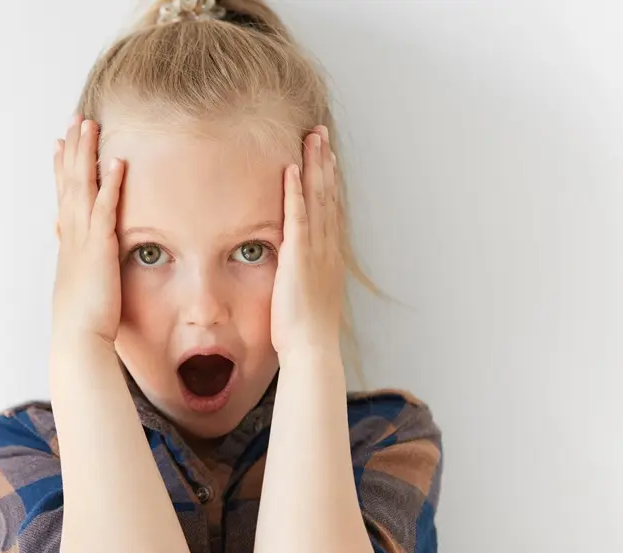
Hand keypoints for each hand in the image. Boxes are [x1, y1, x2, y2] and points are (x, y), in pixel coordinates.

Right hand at [51, 114, 125, 347]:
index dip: (62, 169)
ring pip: (83, 188)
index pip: (64, 197)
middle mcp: (71, 237)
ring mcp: (83, 240)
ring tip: (90, 125)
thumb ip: (79, 269)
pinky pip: (105, 209)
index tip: (61, 144)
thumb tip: (77, 262)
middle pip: (70, 183)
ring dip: (87, 155)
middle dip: (72, 149)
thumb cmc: (82, 322)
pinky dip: (110, 184)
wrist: (77, 340)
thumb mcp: (78, 288)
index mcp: (67, 244)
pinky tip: (117, 161)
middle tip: (75, 119)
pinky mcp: (100, 249)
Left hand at [270, 125, 344, 359]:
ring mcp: (315, 251)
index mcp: (330, 256)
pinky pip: (297, 218)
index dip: (329, 180)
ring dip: (314, 166)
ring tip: (312, 139)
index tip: (326, 156)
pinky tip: (292, 170)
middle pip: (328, 195)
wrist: (312, 349)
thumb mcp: (310, 296)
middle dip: (324, 162)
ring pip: (317, 199)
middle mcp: (327, 248)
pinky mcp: (298, 257)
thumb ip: (306, 276)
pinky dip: (296, 192)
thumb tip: (299, 270)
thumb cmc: (307, 331)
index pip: (330, 209)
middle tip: (321, 133)